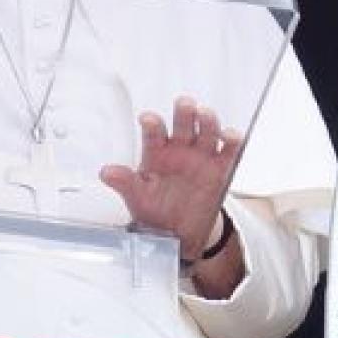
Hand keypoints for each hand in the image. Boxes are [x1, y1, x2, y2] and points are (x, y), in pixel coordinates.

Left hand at [99, 97, 242, 258]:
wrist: (177, 233)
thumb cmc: (154, 209)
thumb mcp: (137, 197)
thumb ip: (124, 183)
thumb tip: (105, 172)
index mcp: (156, 151)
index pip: (154, 132)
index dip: (152, 123)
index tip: (148, 119)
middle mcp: (179, 148)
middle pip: (183, 123)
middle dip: (184, 112)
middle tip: (184, 104)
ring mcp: (201, 155)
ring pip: (206, 130)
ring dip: (207, 120)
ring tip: (205, 114)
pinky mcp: (220, 167)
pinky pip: (228, 151)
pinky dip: (232, 141)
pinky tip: (230, 136)